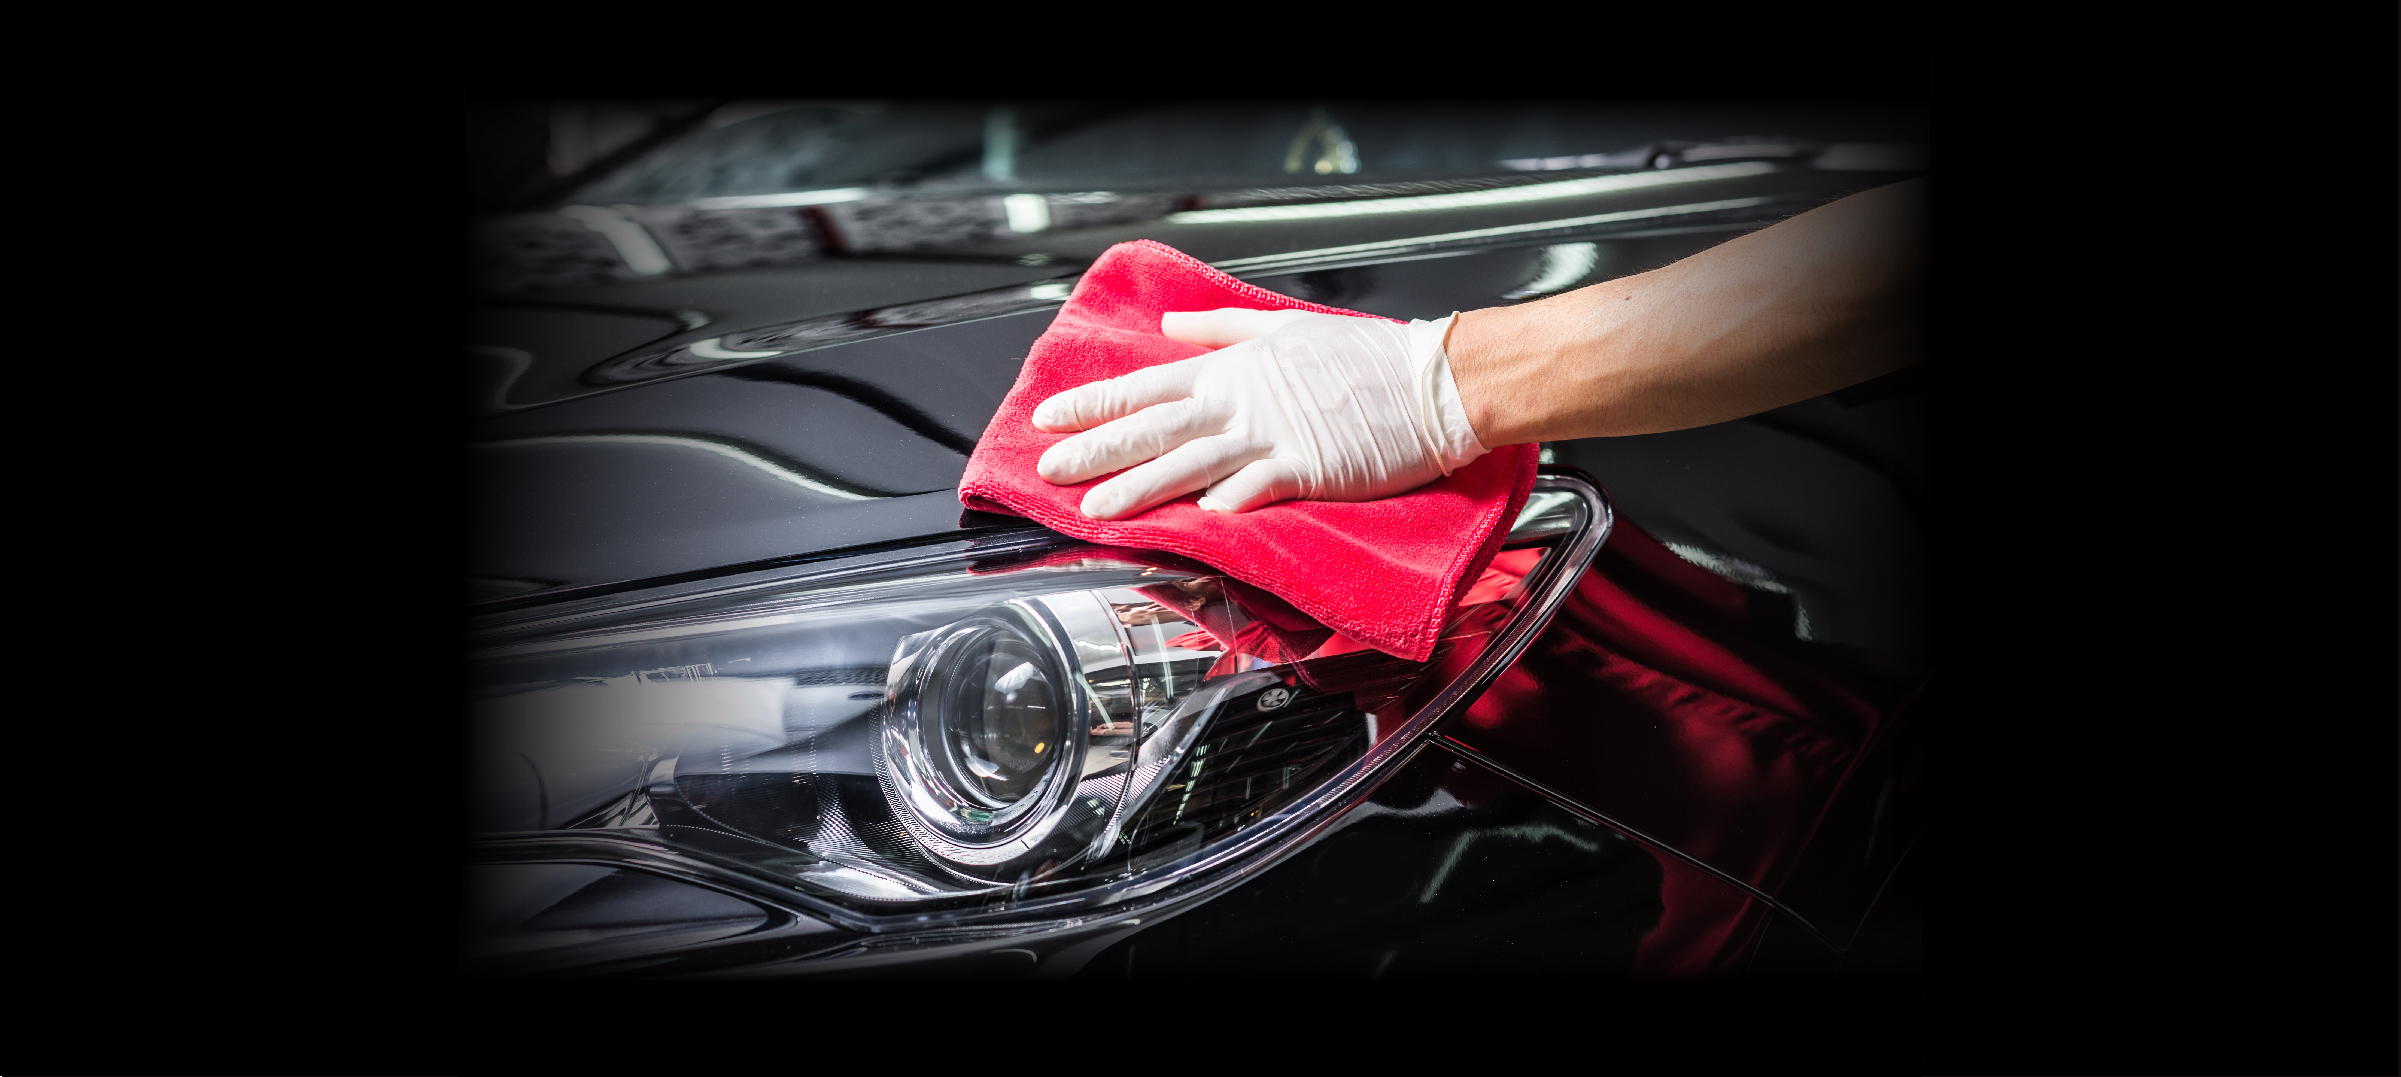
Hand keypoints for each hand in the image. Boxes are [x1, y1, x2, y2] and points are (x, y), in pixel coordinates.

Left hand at [1032, 308, 1488, 519]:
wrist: (1432, 379)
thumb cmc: (1369, 358)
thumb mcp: (1285, 327)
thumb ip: (1222, 331)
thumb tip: (1172, 326)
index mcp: (1233, 369)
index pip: (1147, 386)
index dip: (1094, 403)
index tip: (1050, 417)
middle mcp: (1241, 401)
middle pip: (1153, 427)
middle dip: (1094, 449)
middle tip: (1047, 470)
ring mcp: (1272, 434)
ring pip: (1189, 462)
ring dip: (1139, 487)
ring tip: (1095, 508)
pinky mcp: (1307, 465)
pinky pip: (1257, 486)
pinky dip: (1227, 502)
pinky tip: (1197, 522)